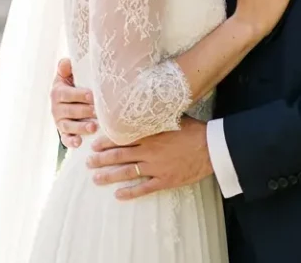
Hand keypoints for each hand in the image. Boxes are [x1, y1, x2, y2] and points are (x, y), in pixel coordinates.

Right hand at [51, 58, 96, 147]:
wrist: (70, 100)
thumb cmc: (73, 85)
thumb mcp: (67, 75)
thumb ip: (66, 67)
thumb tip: (66, 62)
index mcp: (57, 92)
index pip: (66, 94)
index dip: (79, 95)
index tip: (92, 96)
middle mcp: (56, 108)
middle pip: (69, 111)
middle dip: (84, 112)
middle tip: (97, 112)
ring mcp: (59, 122)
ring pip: (68, 126)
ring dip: (80, 127)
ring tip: (93, 128)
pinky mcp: (64, 134)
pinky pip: (65, 139)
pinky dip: (71, 142)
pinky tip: (79, 142)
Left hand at [86, 119, 212, 199]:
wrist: (212, 147)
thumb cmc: (194, 129)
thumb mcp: (172, 116)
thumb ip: (155, 116)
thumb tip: (142, 105)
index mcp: (149, 135)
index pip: (121, 138)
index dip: (105, 142)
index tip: (93, 145)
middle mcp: (149, 151)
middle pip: (119, 156)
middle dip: (101, 160)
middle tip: (88, 162)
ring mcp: (156, 167)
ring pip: (127, 172)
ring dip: (109, 176)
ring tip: (96, 179)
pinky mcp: (165, 180)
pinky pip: (144, 188)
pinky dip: (130, 192)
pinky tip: (118, 195)